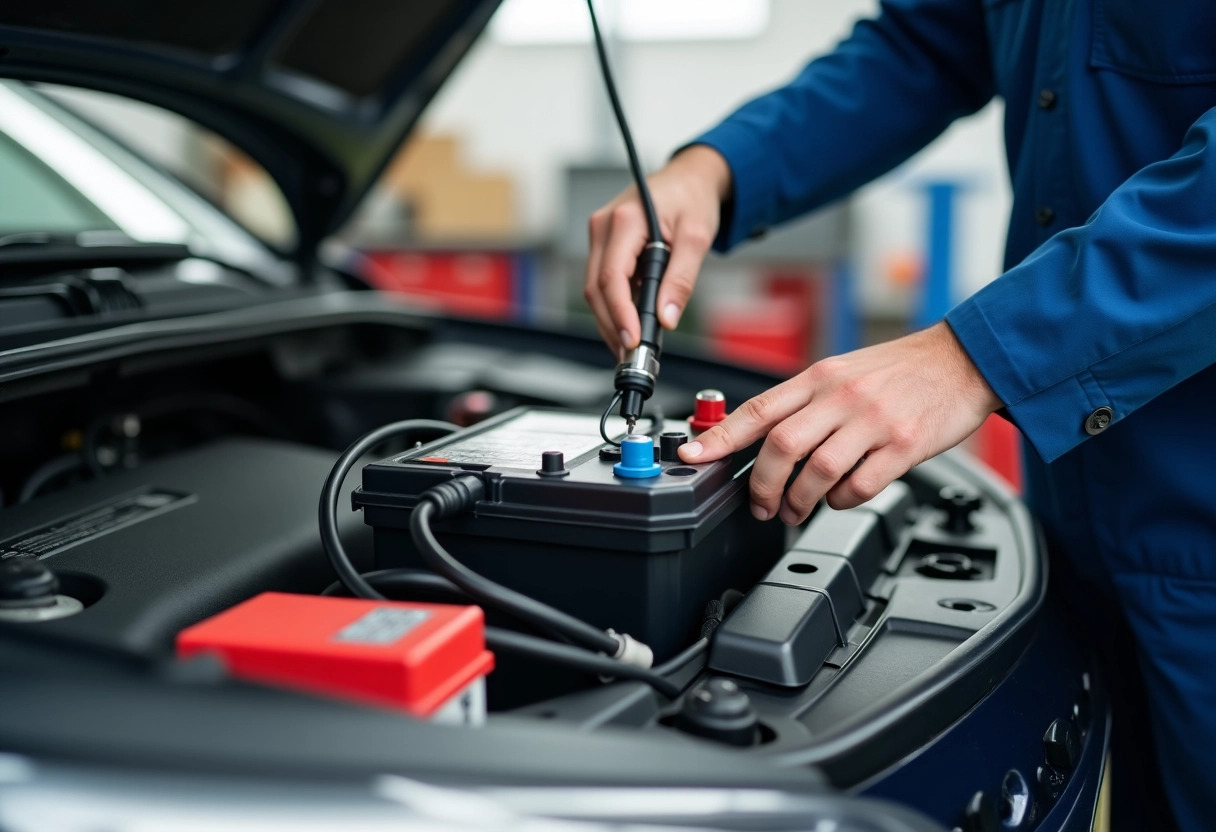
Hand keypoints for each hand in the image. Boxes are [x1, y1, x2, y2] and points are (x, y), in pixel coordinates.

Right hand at [585, 145, 731, 356]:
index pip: (612, 277)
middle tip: (631, 355)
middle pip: (596, 288)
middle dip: (612, 325)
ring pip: (595, 289)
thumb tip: (666, 318)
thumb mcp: (698, 238)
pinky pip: (603, 282)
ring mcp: (600, 235)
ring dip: (610, 320)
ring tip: (631, 346)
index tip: (633, 340)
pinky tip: (629, 324)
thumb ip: (681, 279)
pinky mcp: (605, 245)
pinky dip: (614, 306)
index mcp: (625, 220)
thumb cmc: (692, 199)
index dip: (620, 314)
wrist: (689, 177)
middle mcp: (604, 226)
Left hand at [678, 322, 1001, 521]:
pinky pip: (859, 485)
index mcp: (819, 377)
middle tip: (759, 504)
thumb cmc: (901, 369)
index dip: (718, 437)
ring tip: (795, 509)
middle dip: (761, 485)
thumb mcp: (843, 371)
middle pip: (780, 447)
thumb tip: (762, 438)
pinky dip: (841, 501)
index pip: (758, 409)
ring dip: (798, 501)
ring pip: (816, 472)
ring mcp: (873, 421)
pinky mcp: (905, 445)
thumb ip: (805, 401)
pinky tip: (840, 498)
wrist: (966, 358)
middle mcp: (841, 397)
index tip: (691, 457)